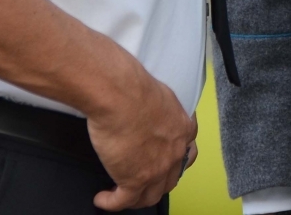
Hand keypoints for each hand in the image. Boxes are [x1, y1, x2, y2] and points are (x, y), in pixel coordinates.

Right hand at [88, 70, 196, 210]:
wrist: (121, 96)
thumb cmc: (135, 88)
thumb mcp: (161, 95)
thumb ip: (161, 109)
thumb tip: (152, 110)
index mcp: (182, 129)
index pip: (187, 154)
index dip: (175, 162)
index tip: (164, 163)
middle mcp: (174, 152)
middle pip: (170, 180)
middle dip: (157, 184)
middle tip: (143, 182)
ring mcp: (156, 169)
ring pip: (150, 196)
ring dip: (137, 198)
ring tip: (123, 195)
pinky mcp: (134, 179)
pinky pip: (124, 201)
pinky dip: (112, 203)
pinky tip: (103, 199)